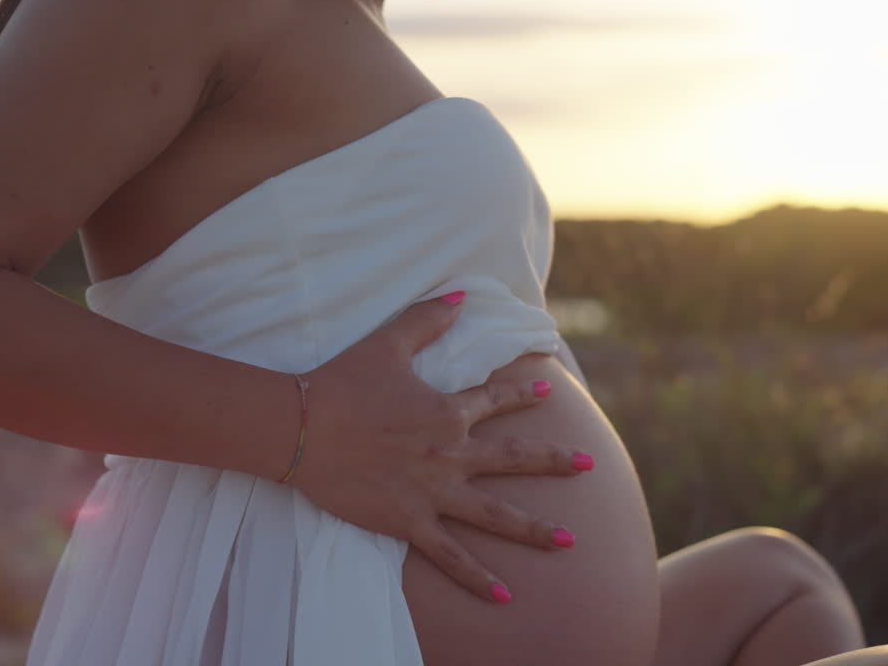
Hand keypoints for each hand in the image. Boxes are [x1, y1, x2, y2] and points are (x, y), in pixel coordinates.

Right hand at [291, 292, 592, 603]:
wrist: (300, 428)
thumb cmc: (342, 384)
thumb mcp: (387, 343)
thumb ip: (426, 318)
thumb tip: (461, 292)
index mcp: (447, 411)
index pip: (495, 400)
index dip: (522, 394)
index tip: (547, 392)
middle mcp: (450, 454)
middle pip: (513, 460)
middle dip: (554, 461)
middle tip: (587, 464)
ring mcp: (433, 492)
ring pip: (495, 515)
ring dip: (534, 529)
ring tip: (569, 540)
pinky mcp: (409, 523)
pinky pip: (451, 556)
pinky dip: (478, 578)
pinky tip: (506, 595)